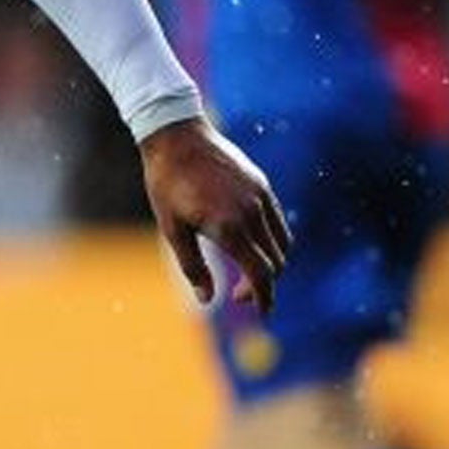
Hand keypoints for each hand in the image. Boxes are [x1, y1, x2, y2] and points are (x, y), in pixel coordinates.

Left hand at [139, 115, 290, 314]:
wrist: (175, 135)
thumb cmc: (166, 183)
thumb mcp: (171, 228)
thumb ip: (192, 266)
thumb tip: (207, 299)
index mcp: (229, 228)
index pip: (262, 274)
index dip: (264, 298)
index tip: (260, 312)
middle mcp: (251, 213)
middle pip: (275, 262)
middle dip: (263, 284)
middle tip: (239, 293)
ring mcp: (260, 196)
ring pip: (282, 242)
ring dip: (271, 262)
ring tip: (248, 269)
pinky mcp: (261, 184)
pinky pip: (277, 220)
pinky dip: (272, 239)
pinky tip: (250, 241)